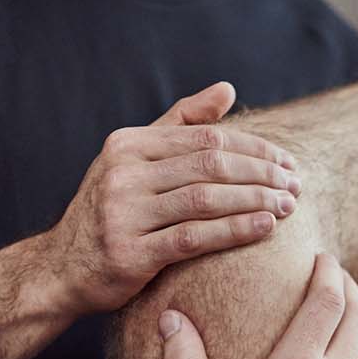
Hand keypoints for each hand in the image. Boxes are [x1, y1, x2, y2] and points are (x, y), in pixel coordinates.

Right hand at [46, 82, 304, 313]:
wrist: (62, 269)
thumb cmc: (112, 211)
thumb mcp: (135, 160)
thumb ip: (181, 124)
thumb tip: (228, 89)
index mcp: (128, 144)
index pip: (207, 138)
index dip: (255, 149)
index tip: (288, 163)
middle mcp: (123, 173)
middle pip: (211, 165)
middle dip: (261, 174)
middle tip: (295, 186)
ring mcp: (124, 212)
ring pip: (206, 199)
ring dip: (255, 200)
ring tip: (288, 206)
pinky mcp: (130, 253)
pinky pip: (194, 238)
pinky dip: (235, 230)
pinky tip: (265, 227)